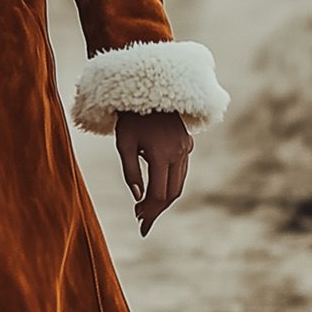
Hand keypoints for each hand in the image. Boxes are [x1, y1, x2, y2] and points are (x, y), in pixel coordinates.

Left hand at [115, 110, 192, 236]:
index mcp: (162, 155)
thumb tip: (138, 197)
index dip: (149, 210)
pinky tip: (157, 190)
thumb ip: (130, 172)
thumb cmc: (131, 118)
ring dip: (165, 198)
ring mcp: (185, 148)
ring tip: (147, 210)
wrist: (149, 90)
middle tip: (142, 221)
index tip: (138, 219)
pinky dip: (171, 183)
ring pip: (179, 183)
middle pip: (172, 192)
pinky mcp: (187, 144)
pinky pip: (181, 170)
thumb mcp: (124, 144)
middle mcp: (178, 153)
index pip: (159, 193)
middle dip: (157, 209)